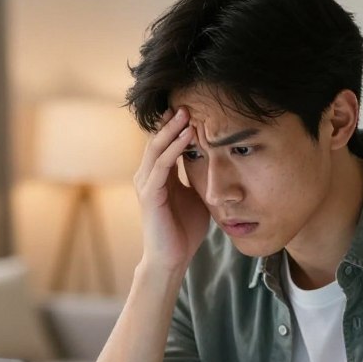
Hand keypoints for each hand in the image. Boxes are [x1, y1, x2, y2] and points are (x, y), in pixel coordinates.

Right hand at [133, 108, 210, 272]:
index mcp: (159, 175)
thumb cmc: (183, 231)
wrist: (171, 259)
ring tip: (187, 113)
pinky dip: (174, 148)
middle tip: (188, 102)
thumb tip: (216, 161)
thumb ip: (198, 178)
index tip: (194, 109)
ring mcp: (146, 184)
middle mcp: (148, 176)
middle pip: (157, 139)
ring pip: (157, 148)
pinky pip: (162, 165)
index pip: (165, 143)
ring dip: (172, 129)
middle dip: (172, 121)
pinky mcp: (149, 194)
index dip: (176, 126)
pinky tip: (186, 136)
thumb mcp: (196, 197)